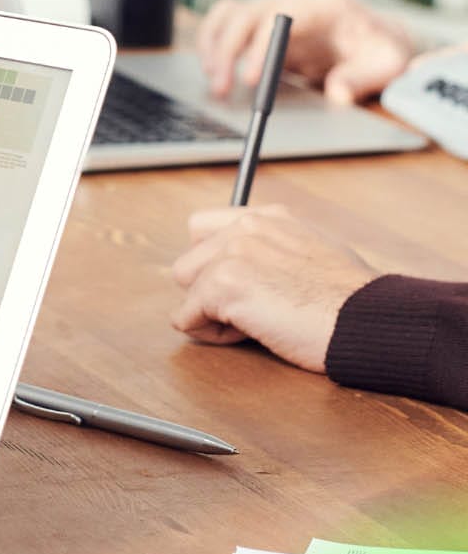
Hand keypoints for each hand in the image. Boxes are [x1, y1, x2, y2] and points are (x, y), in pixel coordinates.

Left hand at [170, 205, 377, 371]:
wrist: (368, 321)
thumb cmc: (350, 301)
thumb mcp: (313, 253)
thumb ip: (273, 250)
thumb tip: (242, 265)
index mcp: (268, 218)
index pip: (201, 227)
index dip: (209, 262)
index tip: (238, 284)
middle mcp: (246, 228)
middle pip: (188, 264)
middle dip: (211, 293)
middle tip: (256, 309)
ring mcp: (232, 254)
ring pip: (187, 292)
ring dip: (214, 314)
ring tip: (259, 321)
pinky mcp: (223, 285)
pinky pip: (185, 319)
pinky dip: (212, 335)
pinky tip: (253, 334)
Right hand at [196, 0, 419, 104]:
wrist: (376, 40)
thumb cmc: (381, 52)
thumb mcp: (386, 66)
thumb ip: (363, 78)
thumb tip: (338, 93)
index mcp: (327, 4)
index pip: (283, 15)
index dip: (261, 45)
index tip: (252, 80)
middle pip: (248, 14)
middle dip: (228, 52)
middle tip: (221, 90)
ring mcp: (275, 8)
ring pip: (230, 14)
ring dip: (214, 47)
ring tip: (214, 83)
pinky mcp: (261, 21)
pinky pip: (225, 20)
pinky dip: (211, 41)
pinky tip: (211, 68)